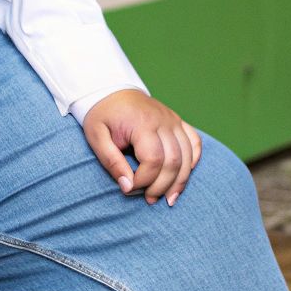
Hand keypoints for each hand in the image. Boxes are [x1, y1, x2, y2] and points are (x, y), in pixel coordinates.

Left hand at [80, 90, 202, 205]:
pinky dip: (193, 160)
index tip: (130, 188)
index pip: (153, 160)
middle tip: (149, 200)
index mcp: (143, 124)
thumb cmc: (102, 115)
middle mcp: (164, 121)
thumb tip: (127, 187)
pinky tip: (184, 175)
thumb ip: (111, 162)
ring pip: (187, 156)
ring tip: (169, 198)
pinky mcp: (178, 121)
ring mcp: (173, 120)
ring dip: (180, 181)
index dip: (145, 180)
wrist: (111, 90)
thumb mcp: (96, 137)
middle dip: (162, 186)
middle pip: (173, 161)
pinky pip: (194, 142)